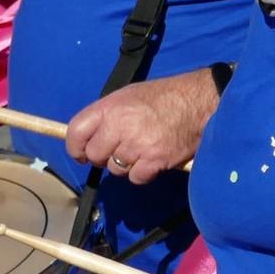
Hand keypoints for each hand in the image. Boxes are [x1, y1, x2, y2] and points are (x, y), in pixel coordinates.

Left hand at [66, 68, 222, 182]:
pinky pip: (135, 178)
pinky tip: (153, 160)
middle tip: (119, 150)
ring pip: (115, 169)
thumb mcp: (129, 95)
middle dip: (104, 157)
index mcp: (109, 107)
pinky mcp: (153, 161)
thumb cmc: (165, 97)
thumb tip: (91, 137)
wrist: (199, 102)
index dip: (75, 147)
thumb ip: (107, 115)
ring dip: (126, 165)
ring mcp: (136, 145)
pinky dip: (143, 173)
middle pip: (95, 156)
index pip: (76, 132)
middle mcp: (119, 126)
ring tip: (141, 151)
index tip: (81, 154)